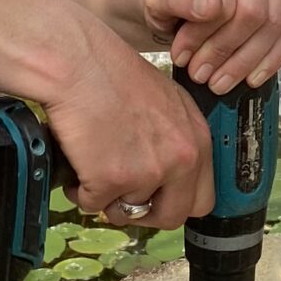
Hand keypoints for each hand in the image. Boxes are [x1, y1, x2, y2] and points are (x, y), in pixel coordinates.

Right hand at [46, 13, 215, 224]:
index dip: (175, 204)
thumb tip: (166, 172)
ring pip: (127, 210)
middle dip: (144, 214)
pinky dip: (81, 190)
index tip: (157, 200)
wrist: (78, 63)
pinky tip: (77, 162)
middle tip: (122, 198)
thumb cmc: (112, 73)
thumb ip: (175, 139)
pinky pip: (94, 204)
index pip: (203, 199)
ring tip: (92, 166)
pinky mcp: (112, 179)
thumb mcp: (166, 102)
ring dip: (107, 196)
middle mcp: (180, 158)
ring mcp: (148, 172)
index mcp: (197, 139)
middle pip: (171, 217)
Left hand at [138, 0, 280, 91]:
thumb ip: (177, 0)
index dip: (204, 38)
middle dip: (225, 53)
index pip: (224, 2)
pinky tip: (250, 78)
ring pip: (274, 26)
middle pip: (253, 15)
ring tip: (219, 82)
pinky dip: (271, 59)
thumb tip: (210, 6)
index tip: (182, 58)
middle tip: (201, 75)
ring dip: (246, 62)